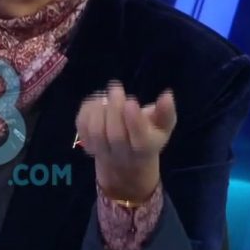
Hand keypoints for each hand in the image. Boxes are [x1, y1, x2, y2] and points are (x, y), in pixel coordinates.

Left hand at [75, 81, 175, 201]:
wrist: (126, 160)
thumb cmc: (149, 135)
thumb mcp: (163, 125)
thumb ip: (166, 112)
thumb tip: (167, 95)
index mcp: (146, 149)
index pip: (140, 140)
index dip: (134, 120)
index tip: (131, 101)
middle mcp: (123, 154)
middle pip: (116, 136)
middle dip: (115, 109)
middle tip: (116, 88)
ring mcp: (102, 151)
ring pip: (96, 133)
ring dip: (99, 110)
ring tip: (106, 95)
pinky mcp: (87, 144)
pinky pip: (82, 128)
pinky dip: (86, 110)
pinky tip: (97, 100)